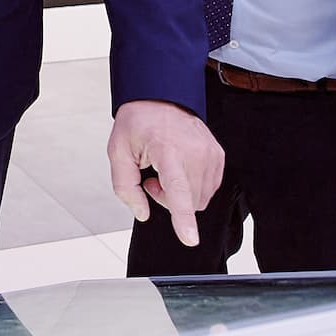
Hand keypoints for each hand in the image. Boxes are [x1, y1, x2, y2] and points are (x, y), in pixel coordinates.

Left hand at [107, 100, 224, 247]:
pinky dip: (192, 187)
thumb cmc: (138, 123)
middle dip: (167, 199)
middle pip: (188, 202)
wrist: (160, 96)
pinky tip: (179, 168)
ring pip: (200, 199)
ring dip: (181, 194)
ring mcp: (210, 153)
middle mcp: (194, 152)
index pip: (177, 190)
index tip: (190, 238)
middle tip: (151, 178)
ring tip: (164, 170)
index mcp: (167, 150)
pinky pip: (209, 188)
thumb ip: (126, 187)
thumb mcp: (117, 151)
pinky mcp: (218, 155)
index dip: (183, 218)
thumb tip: (143, 214)